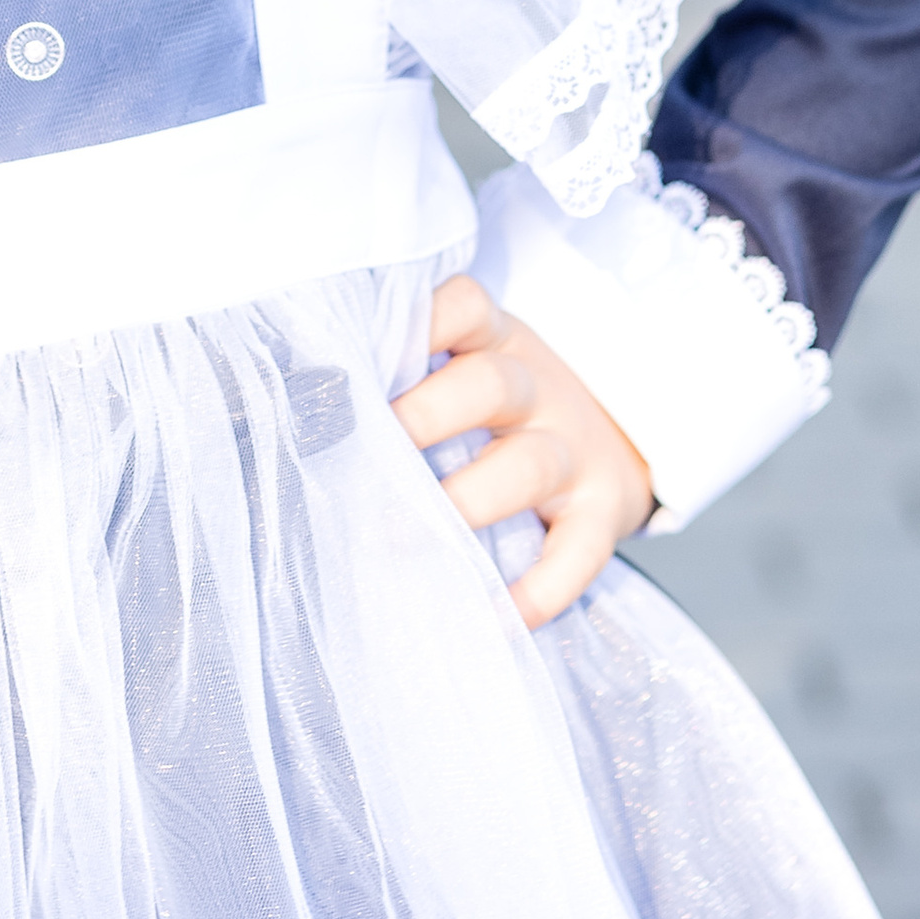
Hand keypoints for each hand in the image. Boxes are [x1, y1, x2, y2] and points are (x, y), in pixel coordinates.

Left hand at [393, 276, 654, 630]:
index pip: (464, 305)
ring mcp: (573, 451)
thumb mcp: (473, 362)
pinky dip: (538, 591)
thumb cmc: (506, 406)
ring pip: (526, 467)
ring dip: (464, 503)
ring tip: (400, 537)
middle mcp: (537, 389)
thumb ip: (408, 371)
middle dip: (424, 417)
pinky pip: (577, 554)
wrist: (624, 434)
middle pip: (489, 385)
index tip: (358, 358)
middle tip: (366, 454)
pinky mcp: (602, 514)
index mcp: (496, 341)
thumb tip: (295, 402)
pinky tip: (493, 614)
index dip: (420, 321)